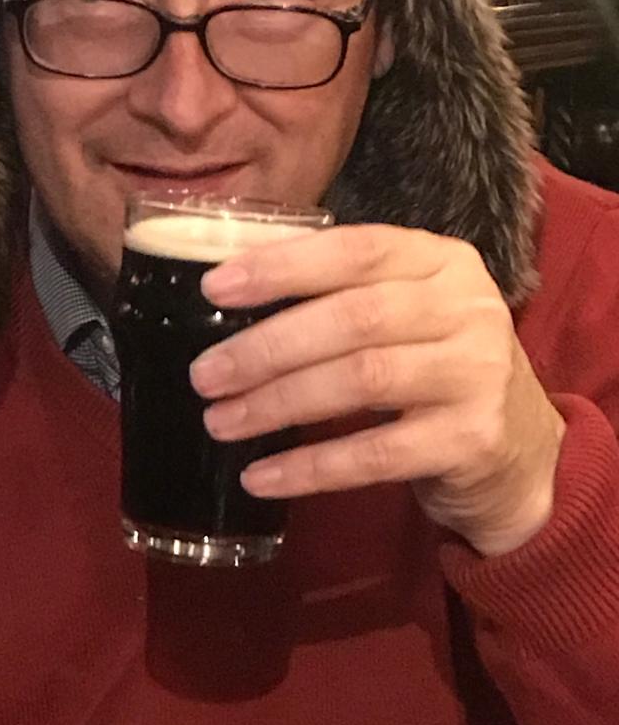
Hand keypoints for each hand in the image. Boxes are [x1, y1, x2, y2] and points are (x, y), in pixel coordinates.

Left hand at [190, 225, 565, 556]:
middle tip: (204, 375)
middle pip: (354, 317)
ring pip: (362, 379)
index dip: (283, 267)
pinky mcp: (472, 439)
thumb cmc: (436, 367)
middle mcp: (467, 307)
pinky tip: (261, 474)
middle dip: (267, 346)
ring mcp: (477, 373)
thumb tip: (228, 296)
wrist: (520, 450)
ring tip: (220, 421)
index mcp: (442, 261)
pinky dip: (310, 467)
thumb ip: (339, 296)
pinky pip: (376, 454)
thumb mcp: (405, 314)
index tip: (214, 288)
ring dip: (279, 402)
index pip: (357, 250)